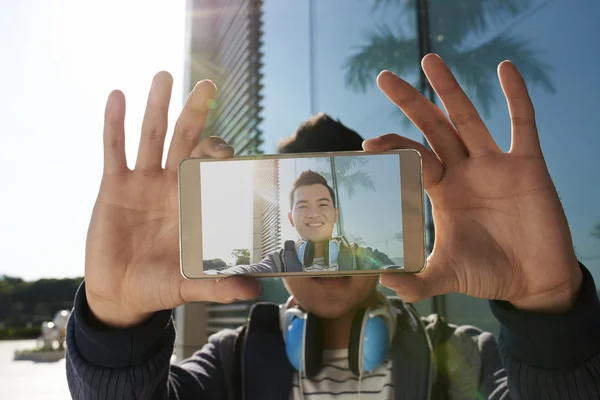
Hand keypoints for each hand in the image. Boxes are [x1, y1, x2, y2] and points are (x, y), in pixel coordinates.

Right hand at [85, 72, 259, 327]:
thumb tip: (255, 291)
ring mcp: (143, 183)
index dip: (218, 152)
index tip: (224, 146)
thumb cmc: (159, 287)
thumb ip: (218, 285)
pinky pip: (114, 150)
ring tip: (164, 75)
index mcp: (194, 204)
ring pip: (152, 137)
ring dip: (157, 107)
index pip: (210, 168)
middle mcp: (171, 186)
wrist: (121, 293)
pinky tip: (118, 96)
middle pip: (185, 142)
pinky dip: (115, 125)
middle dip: (195, 114)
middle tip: (208, 86)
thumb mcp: (189, 286)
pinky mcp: (114, 186)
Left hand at [364, 54, 581, 312]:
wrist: (534, 282)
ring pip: (468, 119)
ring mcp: (495, 165)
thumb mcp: (445, 275)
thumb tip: (382, 283)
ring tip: (429, 60)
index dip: (393, 147)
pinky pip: (523, 124)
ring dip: (450, 90)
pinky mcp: (527, 166)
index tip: (369, 143)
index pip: (413, 158)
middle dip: (410, 103)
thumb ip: (415, 282)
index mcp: (442, 191)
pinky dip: (516, 97)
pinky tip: (506, 69)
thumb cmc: (488, 274)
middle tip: (384, 78)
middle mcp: (464, 171)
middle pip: (433, 128)